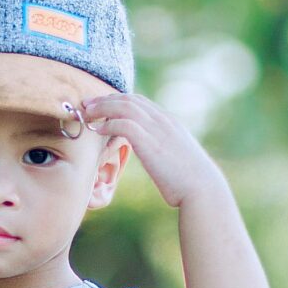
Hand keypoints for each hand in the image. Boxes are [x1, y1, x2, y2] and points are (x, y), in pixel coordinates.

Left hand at [77, 91, 223, 208]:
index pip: (139, 101)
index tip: (100, 105)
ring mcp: (158, 130)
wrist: (202, 189)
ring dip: (102, 108)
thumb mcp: (175, 157)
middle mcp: (163, 121)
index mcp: (169, 123)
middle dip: (105, 99)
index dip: (117, 100)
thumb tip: (155, 154)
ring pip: (124, 107)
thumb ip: (163, 149)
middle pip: (129, 99)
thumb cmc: (188, 181)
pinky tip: (97, 129)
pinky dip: (107, 124)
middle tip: (86, 104)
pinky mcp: (150, 142)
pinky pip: (124, 124)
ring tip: (86, 113)